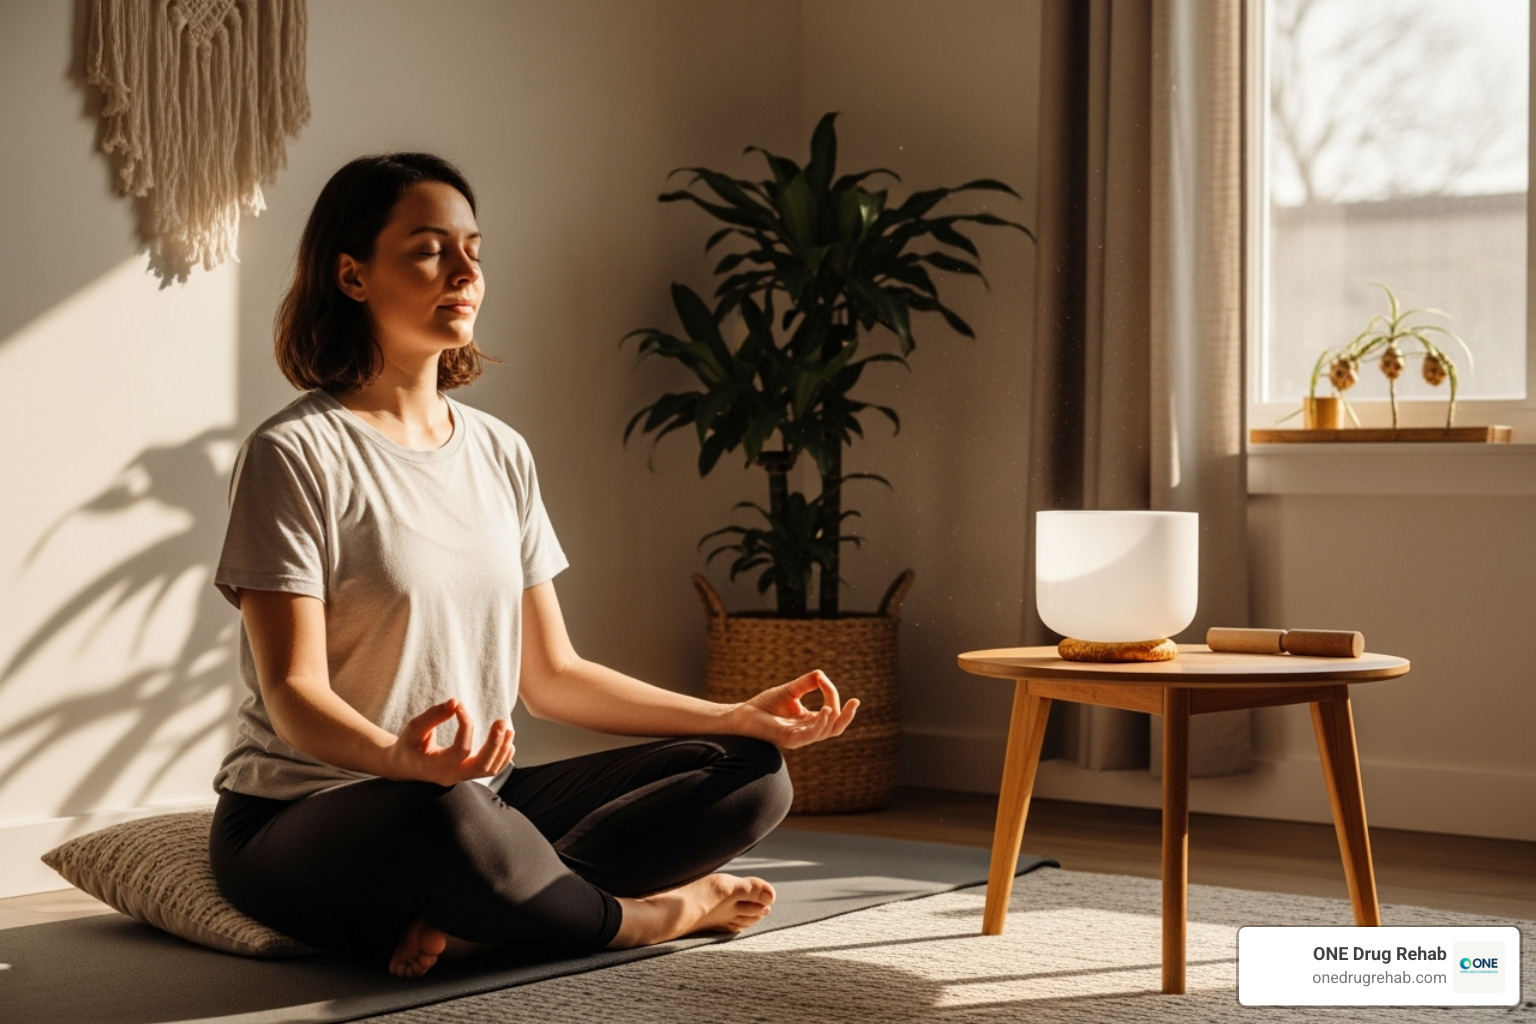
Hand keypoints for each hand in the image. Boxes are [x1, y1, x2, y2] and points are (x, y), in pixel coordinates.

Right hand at [385, 699, 514, 784]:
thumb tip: (456, 702)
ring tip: (507, 728)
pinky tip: (508, 741)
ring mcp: (460, 777)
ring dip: (501, 749)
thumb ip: (433, 716)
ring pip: (488, 770)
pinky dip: (502, 757)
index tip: (462, 707)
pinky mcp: (467, 774)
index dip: (466, 727)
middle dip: (494, 744)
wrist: (405, 766)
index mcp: (433, 767)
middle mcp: (449, 776)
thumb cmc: (409, 745)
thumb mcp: (415, 728)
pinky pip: (490, 771)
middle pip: (481, 766)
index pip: (460, 751)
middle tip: (501, 722)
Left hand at [729, 670, 858, 749]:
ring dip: (834, 719)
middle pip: (836, 727)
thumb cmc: (764, 705)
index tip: (823, 680)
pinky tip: (825, 711)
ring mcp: (800, 738)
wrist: (742, 715)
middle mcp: (808, 731)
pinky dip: (821, 724)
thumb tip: (822, 675)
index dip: (831, 695)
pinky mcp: (790, 740)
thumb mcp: (791, 691)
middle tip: (855, 701)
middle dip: (847, 716)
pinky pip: (811, 735)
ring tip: (833, 706)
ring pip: (827, 733)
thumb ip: (807, 683)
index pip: (830, 711)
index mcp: (809, 722)